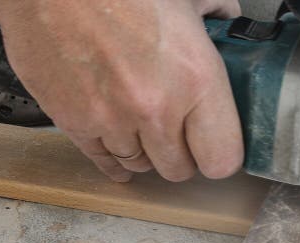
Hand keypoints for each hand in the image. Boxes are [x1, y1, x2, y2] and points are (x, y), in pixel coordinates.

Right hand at [0, 0, 243, 181]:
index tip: (216, 143)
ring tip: (144, 125)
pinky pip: (102, 160)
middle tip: (179, 131)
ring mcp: (112, 120)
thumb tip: (226, 24)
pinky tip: (118, 142)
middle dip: (182, 154)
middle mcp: (156, 109)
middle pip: (179, 170)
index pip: (222, 159)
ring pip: (141, 166)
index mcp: (195, 78)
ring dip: (146, 151)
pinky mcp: (73, 122)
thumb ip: (215, 14)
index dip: (221, 154)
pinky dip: (112, 154)